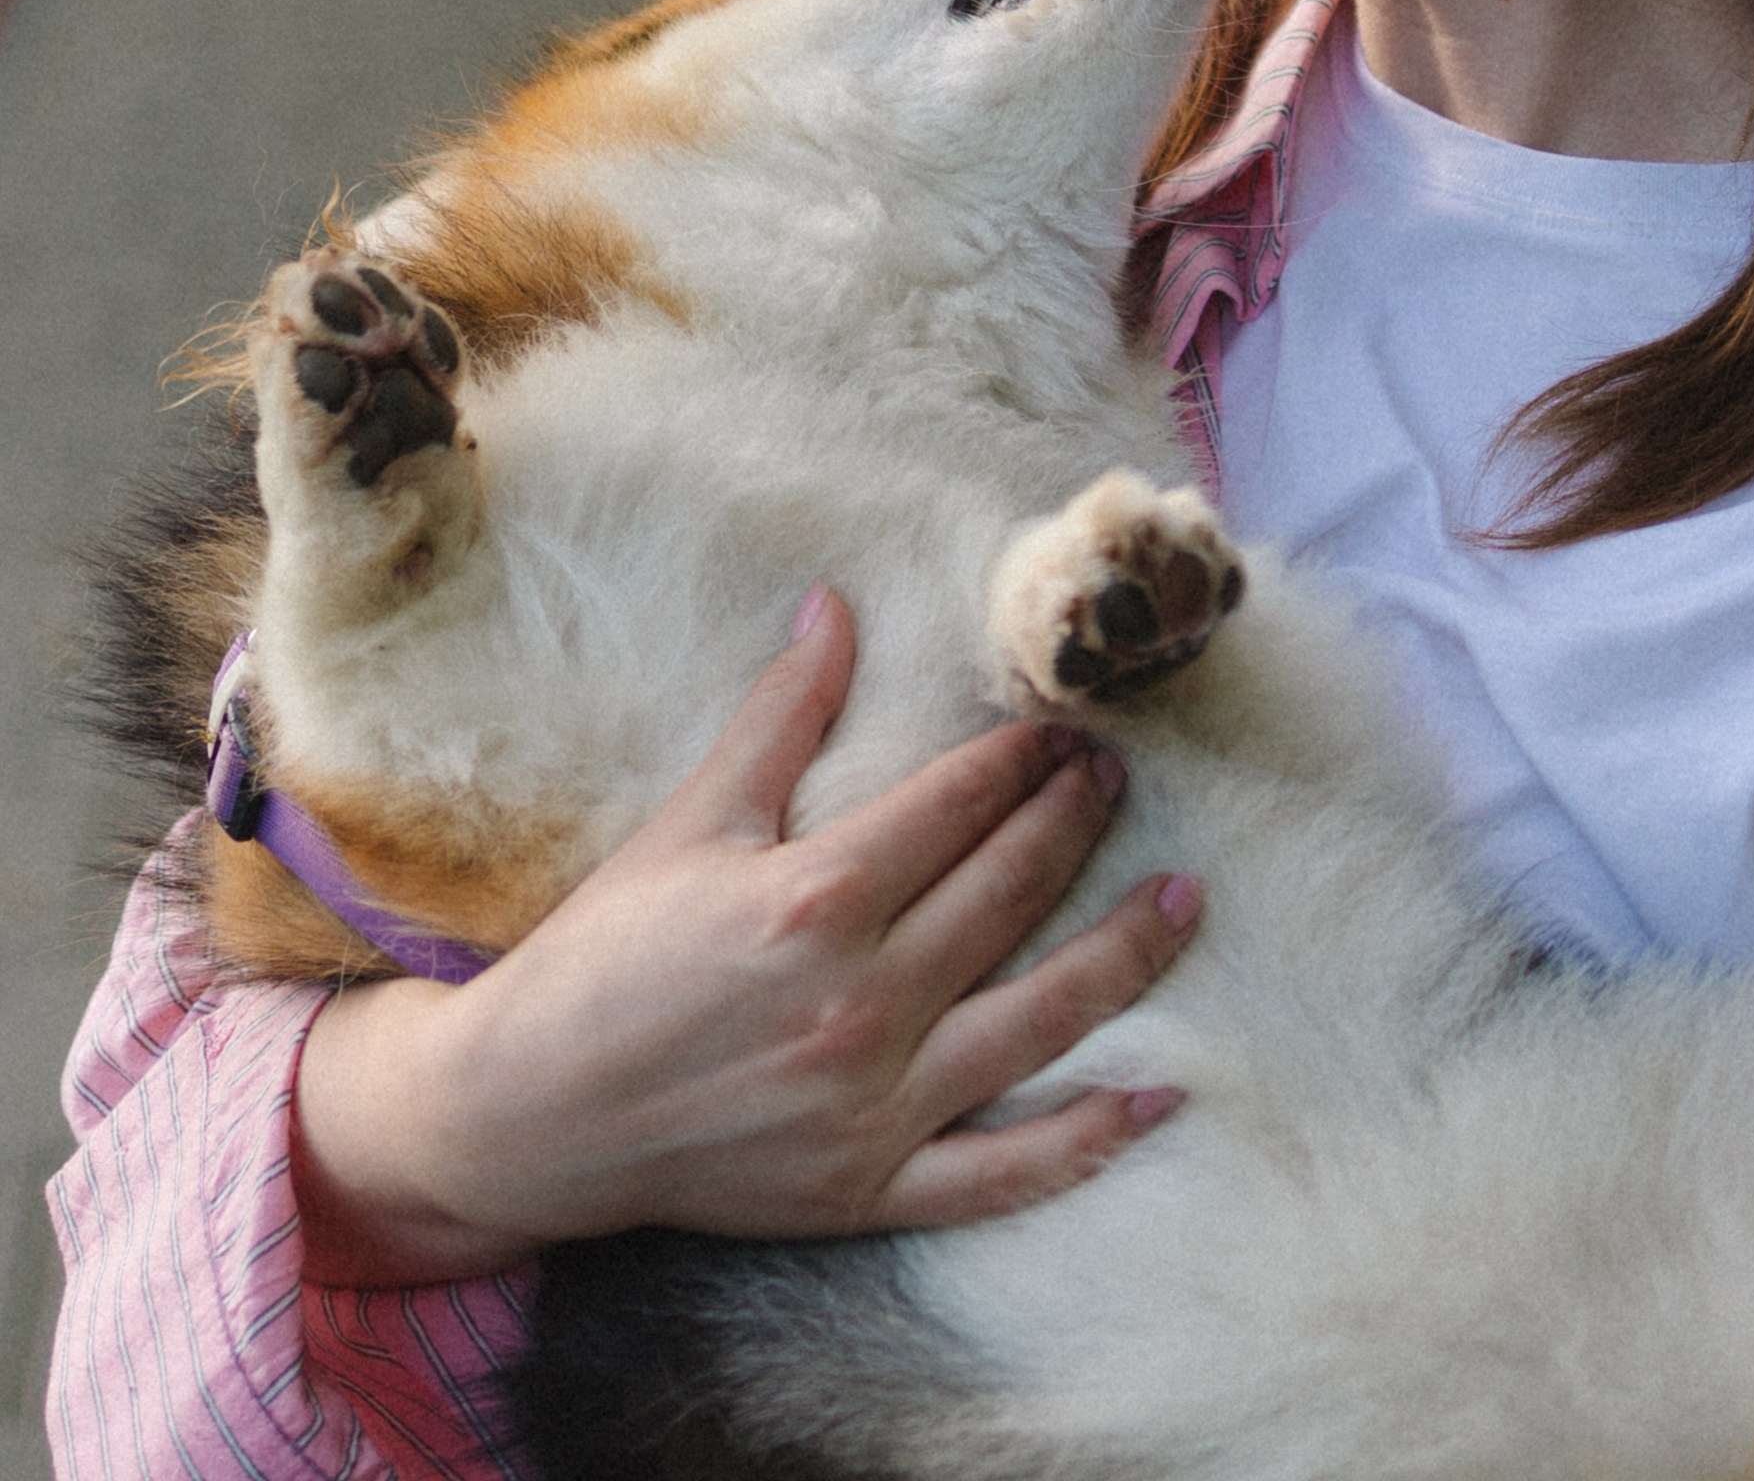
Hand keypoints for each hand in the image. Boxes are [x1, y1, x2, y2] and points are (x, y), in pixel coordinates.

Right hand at [292, 589, 1201, 1283]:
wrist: (530, 1115)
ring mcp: (876, 1107)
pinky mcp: (871, 1188)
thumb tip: (837, 602)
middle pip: (1010, 893)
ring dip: (1124, 951)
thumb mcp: (692, 821)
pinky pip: (1007, 1170)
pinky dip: (1088, 1136)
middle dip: (1075, 823)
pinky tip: (1159, 1094)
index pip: (959, 806)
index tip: (1067, 726)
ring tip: (1185, 895)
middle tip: (1119, 777)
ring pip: (1041, 1019)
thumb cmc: (606, 956)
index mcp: (817, 898)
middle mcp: (863, 1002)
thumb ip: (781, 715)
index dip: (1022, 759)